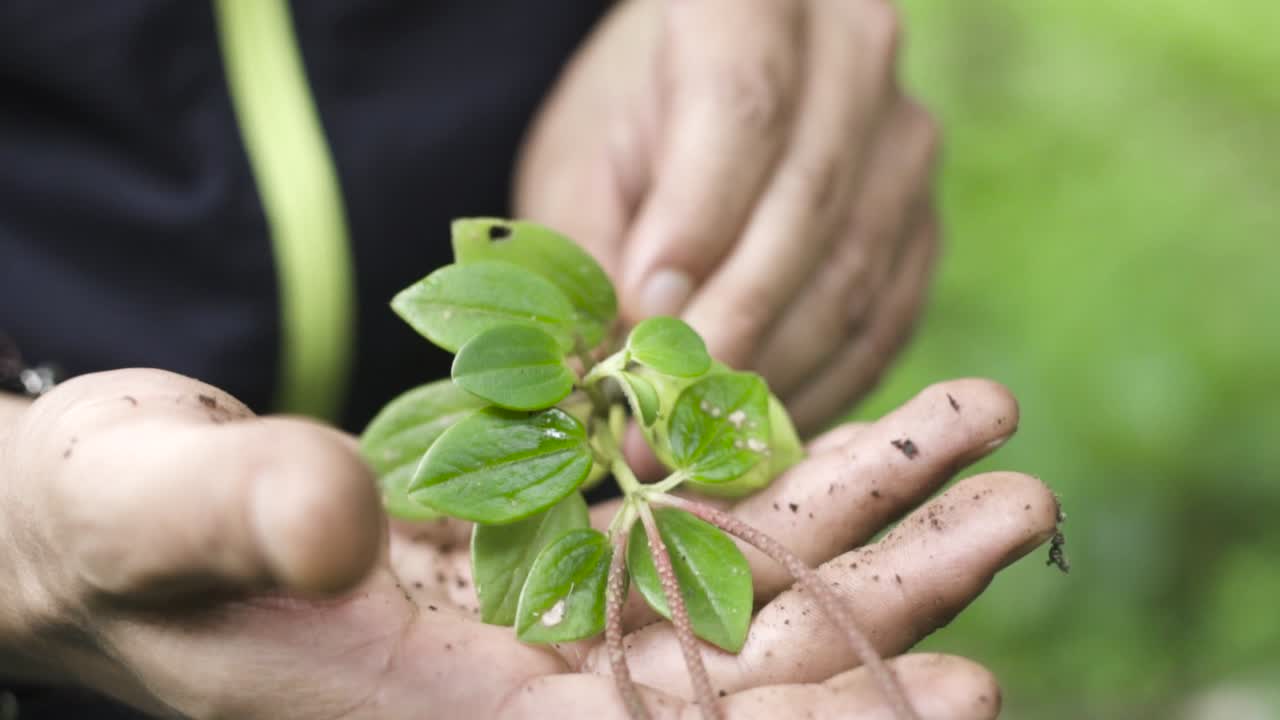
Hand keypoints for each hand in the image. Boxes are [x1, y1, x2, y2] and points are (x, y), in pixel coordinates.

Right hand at [0, 370, 1053, 717]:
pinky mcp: (540, 519)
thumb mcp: (152, 520)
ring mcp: (545, 590)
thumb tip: (339, 522)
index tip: (951, 688)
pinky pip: (679, 501)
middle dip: (892, 599)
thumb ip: (242, 520)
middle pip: (749, 655)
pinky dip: (771, 471)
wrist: (111, 514)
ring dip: (863, 513)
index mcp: (457, 706)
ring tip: (986, 441)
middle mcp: (527, 664)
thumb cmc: (109, 535)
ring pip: (737, 565)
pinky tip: (858, 431)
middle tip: (1022, 510)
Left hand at [517, 0, 938, 434]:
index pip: (742, 105)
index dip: (694, 222)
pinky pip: (886, 323)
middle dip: (727, 332)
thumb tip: (621, 369)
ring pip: (852, 277)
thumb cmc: (627, 126)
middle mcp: (857, 54)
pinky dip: (819, 389)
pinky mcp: (926, 224)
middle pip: (807, 206)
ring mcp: (907, 140)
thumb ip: (596, 253)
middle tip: (655, 427)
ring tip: (691, 446)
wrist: (712, 98)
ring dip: (769, 376)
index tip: (637, 316)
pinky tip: (754, 431)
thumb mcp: (584, 167)